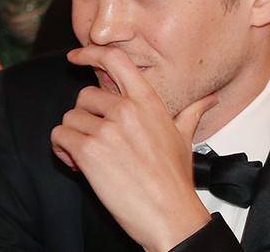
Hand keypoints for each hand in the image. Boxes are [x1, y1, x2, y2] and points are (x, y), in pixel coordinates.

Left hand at [50, 45, 216, 251]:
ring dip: (73, 137)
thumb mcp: (185, 138)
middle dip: (85, 119)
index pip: (115, 60)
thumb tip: (210, 99)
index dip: (91, 53)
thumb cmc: (175, 180)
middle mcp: (125, 110)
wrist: (169, 216)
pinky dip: (62, 150)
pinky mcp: (89, 151)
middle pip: (84, 95)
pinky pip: (59, 136)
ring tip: (90, 158)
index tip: (76, 55)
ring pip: (70, 118)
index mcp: (147, 101)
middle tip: (97, 142)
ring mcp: (106, 129)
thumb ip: (191, 112)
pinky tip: (77, 165)